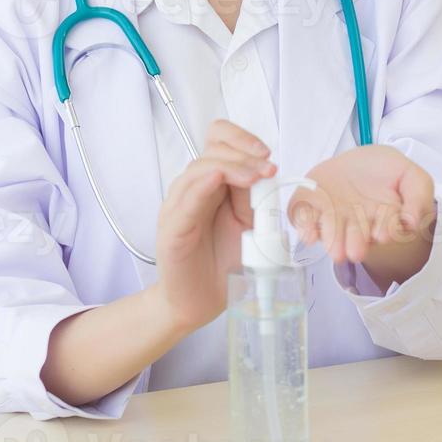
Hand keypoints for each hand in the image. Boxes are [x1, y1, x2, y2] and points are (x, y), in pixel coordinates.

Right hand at [153, 120, 276, 331]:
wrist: (200, 302)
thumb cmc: (224, 262)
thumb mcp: (250, 224)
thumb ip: (255, 198)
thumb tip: (268, 172)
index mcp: (212, 183)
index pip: (219, 140)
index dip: (242, 139)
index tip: (266, 155)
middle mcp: (193, 189)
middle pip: (212, 150)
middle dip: (244, 154)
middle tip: (267, 169)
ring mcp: (180, 207)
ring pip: (200, 169)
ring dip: (231, 167)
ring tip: (255, 178)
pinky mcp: (172, 229)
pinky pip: (185, 200)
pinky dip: (201, 185)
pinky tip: (216, 179)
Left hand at [292, 145, 437, 288]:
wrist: (358, 162)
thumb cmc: (385, 172)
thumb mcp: (412, 176)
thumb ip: (419, 197)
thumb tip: (412, 222)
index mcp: (383, 220)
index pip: (386, 228)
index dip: (385, 230)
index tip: (384, 233)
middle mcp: (356, 225)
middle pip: (356, 237)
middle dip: (355, 243)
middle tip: (356, 251)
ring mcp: (331, 217)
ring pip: (330, 232)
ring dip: (332, 240)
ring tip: (335, 249)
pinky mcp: (309, 206)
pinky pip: (302, 217)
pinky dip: (304, 225)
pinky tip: (308, 233)